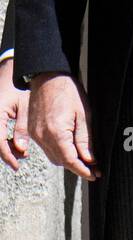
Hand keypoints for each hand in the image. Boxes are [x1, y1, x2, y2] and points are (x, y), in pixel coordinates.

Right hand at [0, 57, 29, 172]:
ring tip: (21, 152)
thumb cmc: (19, 88)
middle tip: (21, 158)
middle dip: (6, 154)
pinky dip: (2, 142)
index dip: (7, 156)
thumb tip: (21, 149)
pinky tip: (14, 144)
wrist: (9, 74)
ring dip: (4, 148)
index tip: (16, 165)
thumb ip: (22, 129)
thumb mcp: (24, 107)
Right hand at [28, 73, 99, 181]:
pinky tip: (70, 149)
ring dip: (68, 160)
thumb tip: (90, 159)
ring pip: (53, 157)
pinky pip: (46, 149)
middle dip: (78, 167)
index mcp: (57, 133)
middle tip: (94, 169)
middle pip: (61, 161)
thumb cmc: (69, 92)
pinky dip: (58, 152)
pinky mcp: (32, 131)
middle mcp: (43, 137)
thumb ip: (85, 139)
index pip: (71, 160)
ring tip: (84, 160)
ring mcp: (35, 135)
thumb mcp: (84, 115)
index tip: (95, 175)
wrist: (49, 77)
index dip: (83, 170)